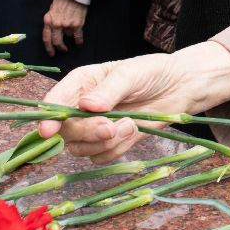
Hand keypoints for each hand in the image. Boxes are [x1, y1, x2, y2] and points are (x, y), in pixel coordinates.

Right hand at [37, 42, 229, 162]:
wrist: (180, 88)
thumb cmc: (153, 72)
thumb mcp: (131, 74)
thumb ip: (109, 90)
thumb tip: (86, 105)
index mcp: (80, 83)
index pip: (55, 103)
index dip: (49, 119)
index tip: (49, 132)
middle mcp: (81, 107)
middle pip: (66, 132)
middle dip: (88, 133)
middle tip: (111, 127)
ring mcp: (94, 127)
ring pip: (82, 148)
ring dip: (107, 142)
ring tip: (131, 123)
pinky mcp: (110, 142)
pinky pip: (101, 157)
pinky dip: (117, 149)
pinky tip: (133, 131)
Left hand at [42, 0, 87, 56]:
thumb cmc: (62, 0)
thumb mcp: (51, 10)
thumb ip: (51, 21)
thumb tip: (52, 32)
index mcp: (48, 21)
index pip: (46, 38)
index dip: (49, 48)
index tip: (51, 53)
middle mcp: (56, 25)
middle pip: (57, 42)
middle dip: (60, 48)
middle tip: (63, 50)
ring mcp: (66, 25)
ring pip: (68, 36)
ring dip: (70, 35)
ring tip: (73, 30)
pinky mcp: (77, 25)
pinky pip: (77, 37)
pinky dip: (79, 41)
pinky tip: (79, 43)